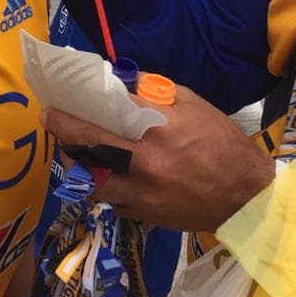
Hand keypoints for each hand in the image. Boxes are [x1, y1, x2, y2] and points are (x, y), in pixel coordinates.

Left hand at [42, 83, 274, 231]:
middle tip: (49, 118)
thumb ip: (156, 92)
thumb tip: (124, 82)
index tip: (60, 97)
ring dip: (76, 162)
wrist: (246, 196)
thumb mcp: (194, 104)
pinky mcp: (142, 213)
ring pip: (91, 178)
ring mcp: (141, 191)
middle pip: (90, 143)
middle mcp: (144, 159)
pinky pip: (109, 198)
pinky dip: (100, 185)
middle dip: (63, 129)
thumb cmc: (222, 143)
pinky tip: (98, 174)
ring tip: (70, 148)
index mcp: (158, 127)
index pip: (108, 108)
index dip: (80, 102)